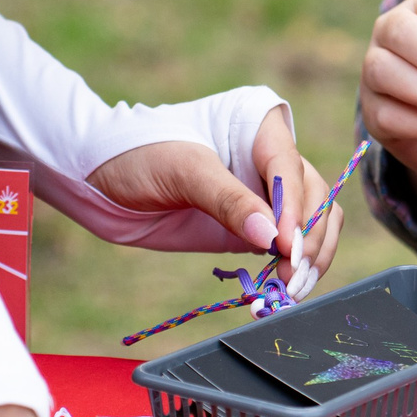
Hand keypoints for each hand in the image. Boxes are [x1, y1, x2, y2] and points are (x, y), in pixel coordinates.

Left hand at [86, 105, 338, 292]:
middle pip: (316, 198)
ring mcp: (266, 194)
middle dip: (309, 239)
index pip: (292, 170)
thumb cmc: (139, 153)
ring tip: (291, 290)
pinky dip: (293, 268)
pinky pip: (288, 246)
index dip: (296, 211)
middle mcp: (272, 158)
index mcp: (260, 126)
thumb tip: (272, 239)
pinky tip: (283, 290)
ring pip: (315, 222)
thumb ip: (229, 202)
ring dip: (310, 257)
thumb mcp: (183, 171)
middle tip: (292, 278)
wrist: (100, 178)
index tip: (287, 249)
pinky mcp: (254, 226)